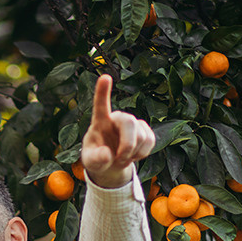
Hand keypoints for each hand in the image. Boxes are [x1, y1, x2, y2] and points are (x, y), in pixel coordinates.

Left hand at [80, 74, 155, 189]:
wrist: (110, 163)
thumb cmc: (97, 158)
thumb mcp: (90, 162)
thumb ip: (95, 159)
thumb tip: (107, 154)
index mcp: (100, 121)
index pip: (101, 104)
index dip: (103, 91)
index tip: (105, 77)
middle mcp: (117, 118)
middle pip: (130, 122)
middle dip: (127, 145)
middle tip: (119, 160)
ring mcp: (133, 123)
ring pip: (142, 136)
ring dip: (133, 153)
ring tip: (122, 159)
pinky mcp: (145, 130)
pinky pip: (151, 141)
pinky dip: (142, 154)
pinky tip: (133, 155)